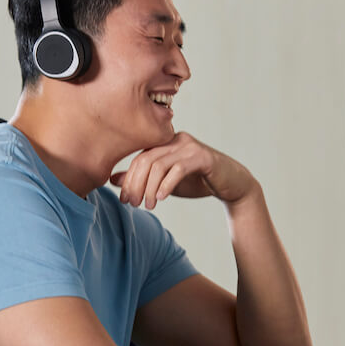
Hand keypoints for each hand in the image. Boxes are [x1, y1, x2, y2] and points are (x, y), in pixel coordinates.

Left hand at [110, 132, 257, 209]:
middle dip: (136, 184)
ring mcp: (189, 146)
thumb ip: (142, 178)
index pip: (139, 158)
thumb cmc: (197, 182)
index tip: (124, 200)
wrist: (231, 185)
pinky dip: (166, 185)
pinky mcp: (202, 157)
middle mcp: (175, 139)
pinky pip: (178, 169)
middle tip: (134, 204)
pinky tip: (161, 198)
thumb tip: (113, 179)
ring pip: (159, 165)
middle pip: (146, 160)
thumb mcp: (164, 182)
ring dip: (150, 188)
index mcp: (165, 142)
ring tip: (148, 205)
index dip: (128, 180)